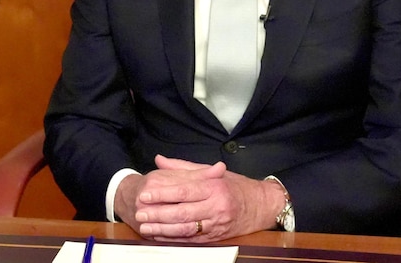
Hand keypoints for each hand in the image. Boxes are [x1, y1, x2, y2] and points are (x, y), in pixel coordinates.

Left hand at [114, 155, 284, 242]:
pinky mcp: (216, 237)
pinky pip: (192, 240)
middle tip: (140, 212)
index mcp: (214, 187)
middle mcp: (216, 207)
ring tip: (145, 227)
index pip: (183, 191)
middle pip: (182, 212)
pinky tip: (160, 236)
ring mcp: (216, 224)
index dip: (162, 194)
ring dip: (163, 229)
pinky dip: (174, 239)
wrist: (261, 205)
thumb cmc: (234, 185)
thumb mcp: (212, 171)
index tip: (145, 195)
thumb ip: (183, 167)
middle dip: (158, 214)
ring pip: (185, 229)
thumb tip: (159, 160)